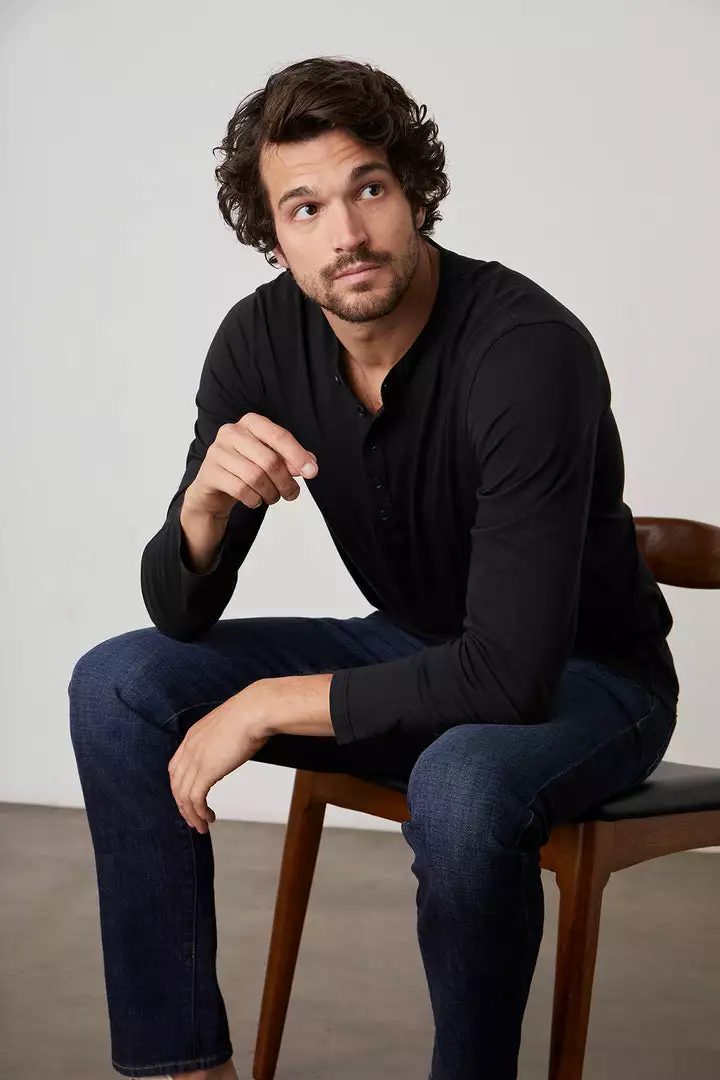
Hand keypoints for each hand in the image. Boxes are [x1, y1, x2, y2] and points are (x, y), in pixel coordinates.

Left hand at [168, 689, 268, 832]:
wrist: (255, 710)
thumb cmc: (250, 714)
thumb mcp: (229, 725)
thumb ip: (223, 737)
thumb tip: (232, 745)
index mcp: (193, 736)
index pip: (176, 767)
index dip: (180, 786)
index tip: (189, 800)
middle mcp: (189, 749)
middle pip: (176, 784)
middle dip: (182, 806)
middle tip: (193, 820)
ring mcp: (195, 760)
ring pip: (183, 796)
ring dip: (192, 815)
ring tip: (202, 826)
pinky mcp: (206, 771)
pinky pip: (195, 799)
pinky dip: (199, 813)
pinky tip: (209, 818)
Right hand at [183, 412, 318, 519]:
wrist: (214, 487)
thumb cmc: (245, 469)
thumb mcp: (270, 460)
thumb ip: (290, 460)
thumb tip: (309, 466)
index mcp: (250, 423)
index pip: (279, 435)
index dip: (298, 455)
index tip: (312, 472)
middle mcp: (231, 432)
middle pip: (269, 460)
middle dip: (285, 482)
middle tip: (291, 493)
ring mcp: (217, 451)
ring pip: (255, 477)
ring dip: (271, 493)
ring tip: (273, 497)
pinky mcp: (209, 472)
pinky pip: (240, 489)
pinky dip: (254, 499)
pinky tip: (255, 500)